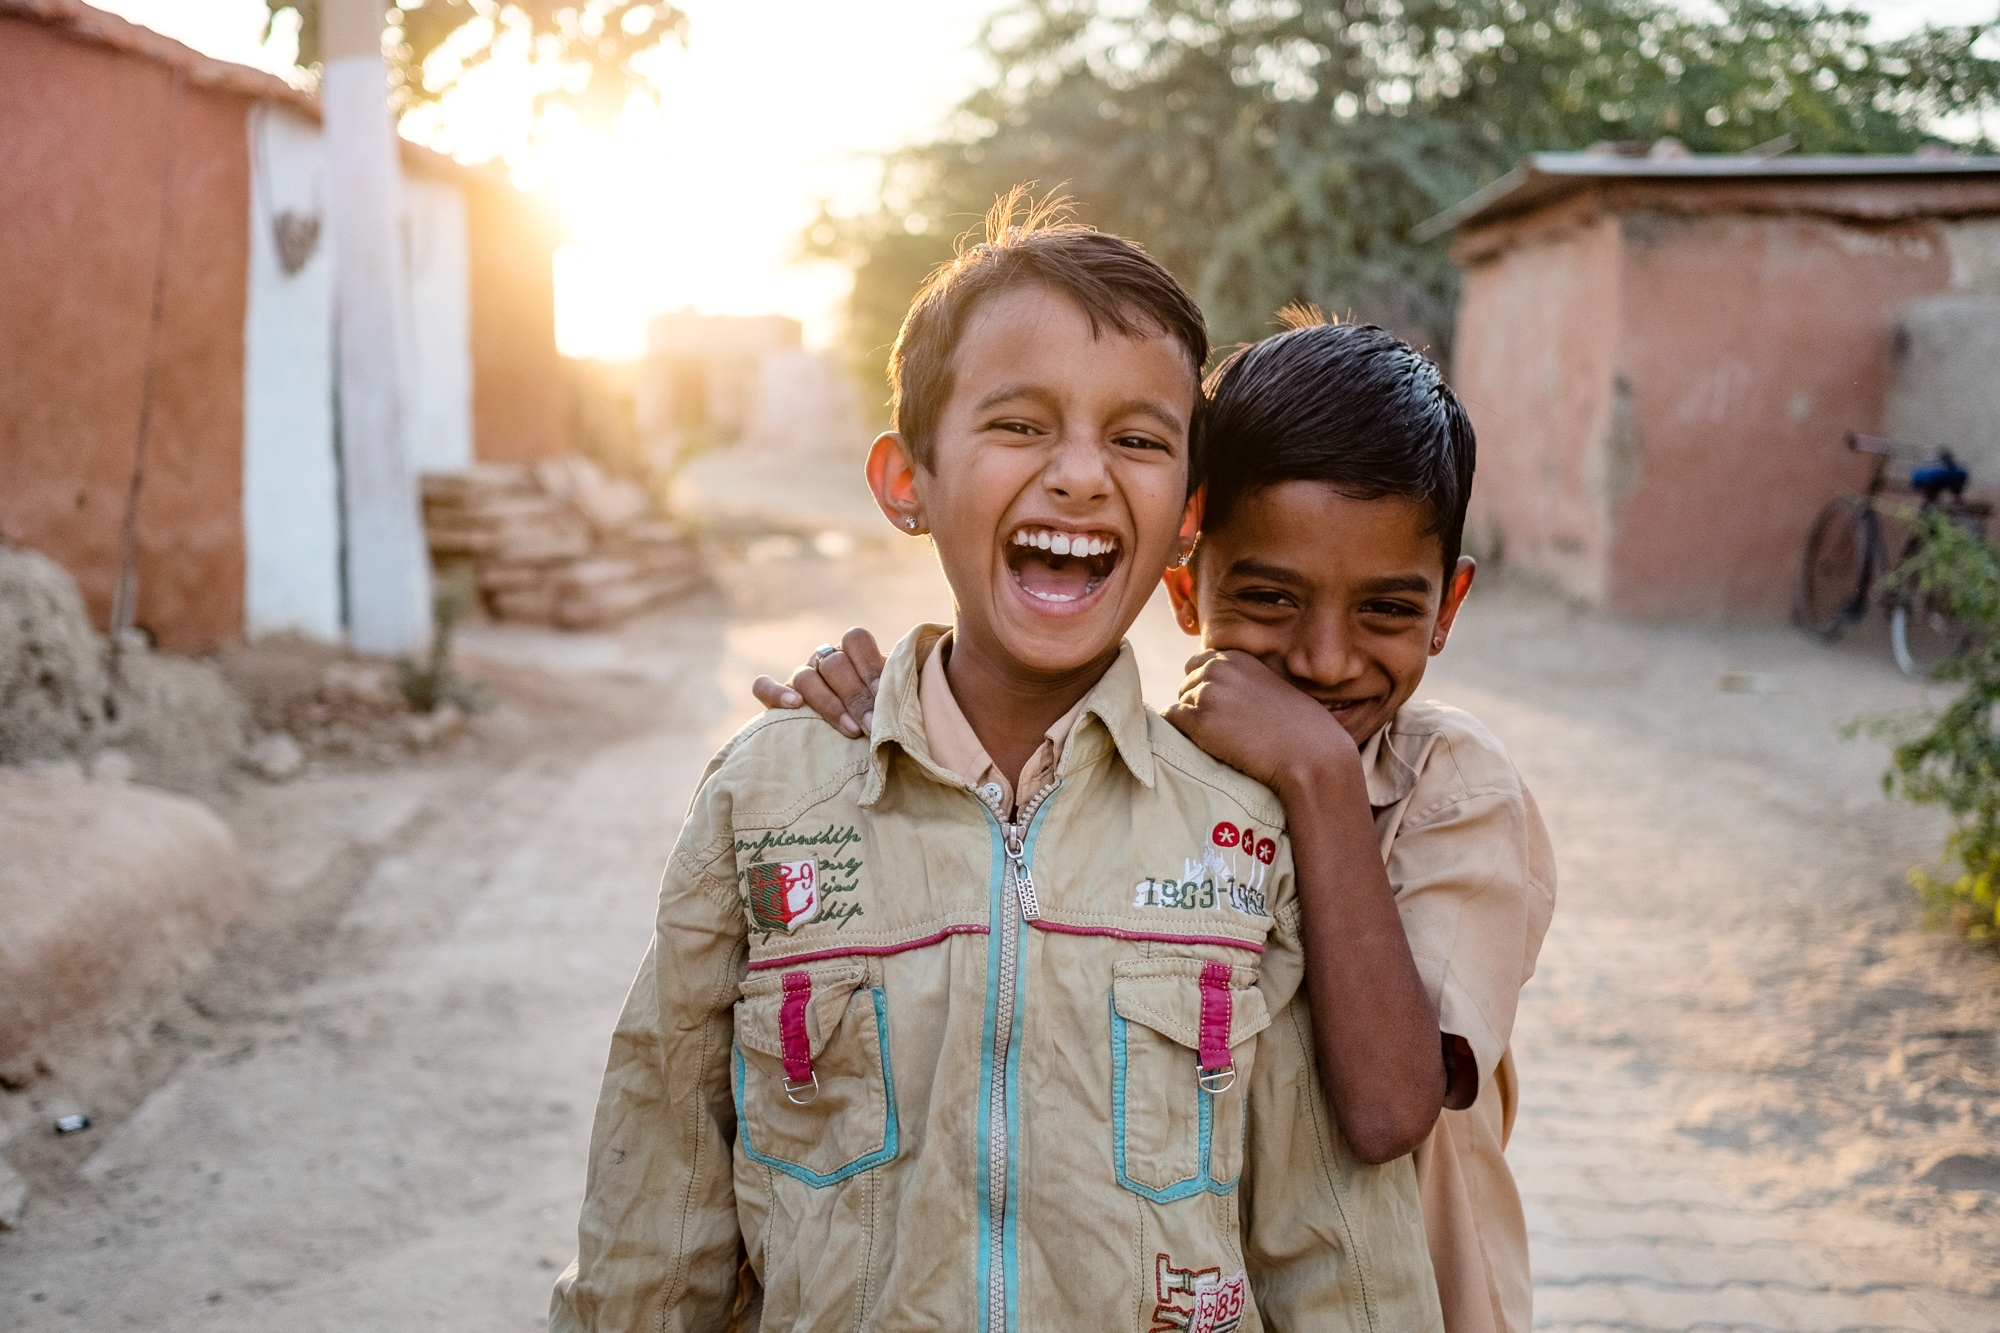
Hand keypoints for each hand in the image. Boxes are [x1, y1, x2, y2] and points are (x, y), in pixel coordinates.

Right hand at [750, 627, 886, 738]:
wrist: (862, 736)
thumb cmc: (884, 715)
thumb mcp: (895, 697)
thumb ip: (899, 688)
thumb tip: (907, 695)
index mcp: (854, 652)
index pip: (856, 639)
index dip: (870, 666)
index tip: (886, 695)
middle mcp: (826, 660)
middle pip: (834, 664)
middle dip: (856, 696)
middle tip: (873, 725)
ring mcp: (801, 677)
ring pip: (805, 677)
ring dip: (829, 704)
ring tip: (850, 729)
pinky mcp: (778, 698)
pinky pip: (763, 687)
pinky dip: (775, 692)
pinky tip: (794, 705)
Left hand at [1162, 650, 1359, 793]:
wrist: (1310, 753)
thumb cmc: (1300, 729)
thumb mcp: (1272, 688)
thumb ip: (1243, 683)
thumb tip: (1216, 696)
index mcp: (1237, 657)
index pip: (1200, 663)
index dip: (1206, 687)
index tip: (1220, 708)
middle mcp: (1218, 668)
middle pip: (1186, 684)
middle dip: (1197, 704)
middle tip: (1222, 729)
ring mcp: (1207, 692)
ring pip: (1180, 704)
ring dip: (1191, 723)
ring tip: (1221, 740)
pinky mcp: (1198, 720)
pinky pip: (1170, 722)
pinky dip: (1180, 734)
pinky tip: (1205, 746)